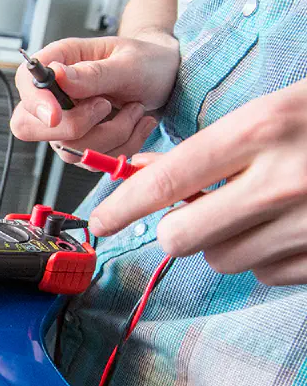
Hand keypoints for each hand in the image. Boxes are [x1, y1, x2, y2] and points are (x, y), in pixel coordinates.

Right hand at [10, 35, 179, 161]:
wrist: (166, 78)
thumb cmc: (147, 61)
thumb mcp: (128, 63)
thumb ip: (93, 73)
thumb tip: (57, 75)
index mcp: (60, 61)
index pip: (25, 84)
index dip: (34, 103)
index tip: (55, 116)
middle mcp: (56, 95)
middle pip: (30, 127)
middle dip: (74, 128)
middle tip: (107, 108)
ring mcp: (66, 123)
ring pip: (69, 149)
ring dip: (112, 135)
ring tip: (136, 110)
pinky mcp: (82, 144)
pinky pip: (92, 160)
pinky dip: (122, 147)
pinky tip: (137, 123)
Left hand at [90, 79, 306, 285]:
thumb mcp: (279, 109)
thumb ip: (214, 144)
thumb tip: (145, 170)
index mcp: (265, 128)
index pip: (166, 181)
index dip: (122, 206)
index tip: (99, 223)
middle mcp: (284, 181)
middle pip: (184, 237)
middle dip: (179, 228)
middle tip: (196, 211)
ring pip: (224, 259)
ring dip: (228, 241)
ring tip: (264, 209)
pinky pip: (268, 276)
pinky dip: (268, 258)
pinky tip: (294, 227)